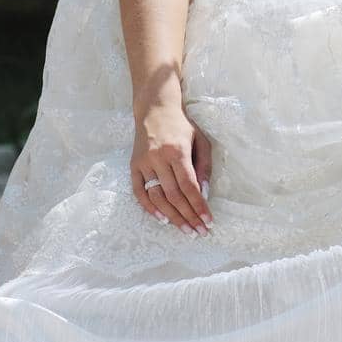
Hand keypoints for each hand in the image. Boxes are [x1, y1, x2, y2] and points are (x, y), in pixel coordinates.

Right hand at [131, 101, 213, 234]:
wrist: (154, 109)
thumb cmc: (182, 126)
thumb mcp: (200, 140)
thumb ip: (204, 166)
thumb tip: (205, 193)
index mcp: (177, 151)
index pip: (189, 186)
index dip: (198, 206)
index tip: (208, 221)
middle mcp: (158, 158)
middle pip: (174, 195)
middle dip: (188, 216)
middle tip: (199, 232)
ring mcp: (144, 163)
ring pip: (157, 197)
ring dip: (172, 217)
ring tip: (185, 230)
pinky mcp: (134, 166)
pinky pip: (139, 192)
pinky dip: (149, 208)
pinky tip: (162, 219)